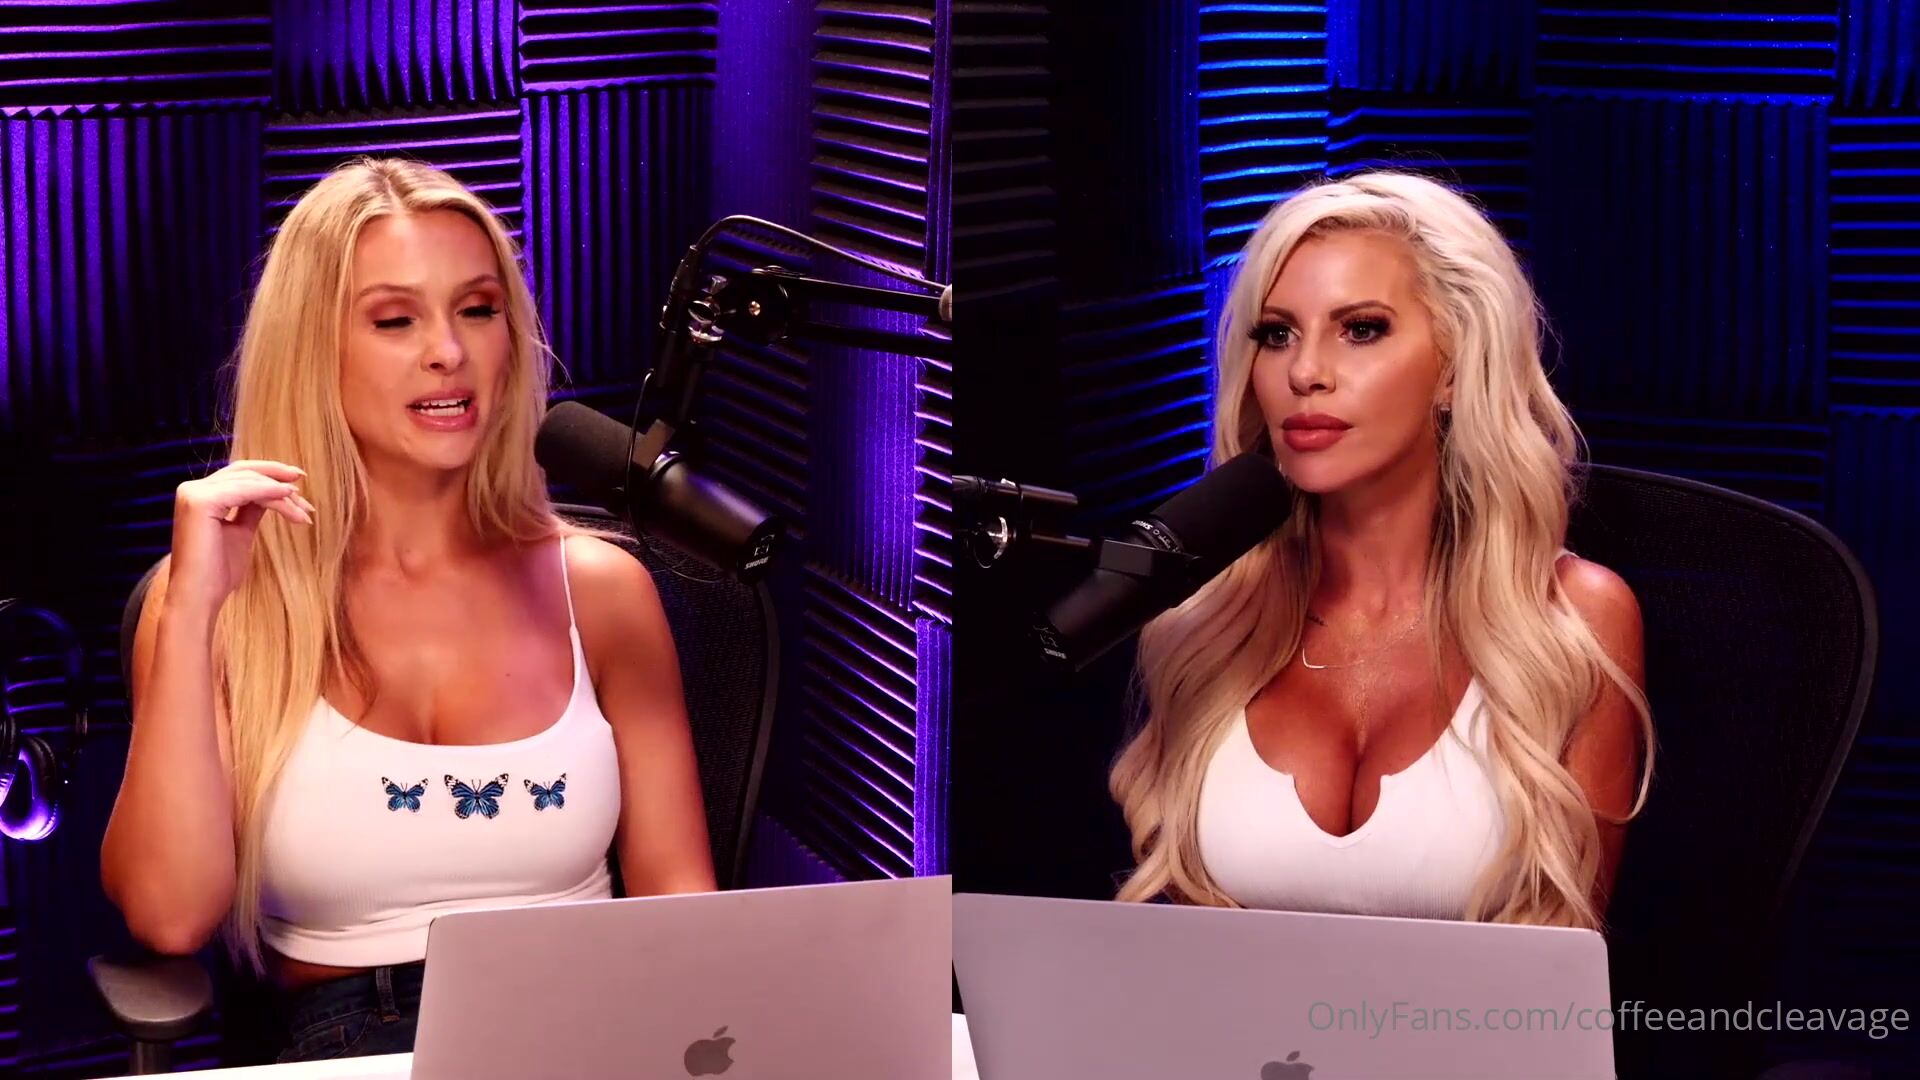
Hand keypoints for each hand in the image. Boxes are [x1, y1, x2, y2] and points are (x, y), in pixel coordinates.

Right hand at [166, 460, 314, 615]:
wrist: (200, 598)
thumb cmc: (218, 572)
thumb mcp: (240, 532)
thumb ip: (251, 509)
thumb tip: (275, 491)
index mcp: (198, 496)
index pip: (237, 476)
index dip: (268, 476)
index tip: (296, 485)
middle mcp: (191, 490)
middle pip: (243, 473)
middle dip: (276, 476)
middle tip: (303, 479)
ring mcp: (193, 494)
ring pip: (249, 483)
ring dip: (281, 493)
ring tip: (305, 509)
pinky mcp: (201, 502)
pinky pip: (246, 491)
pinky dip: (271, 492)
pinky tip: (290, 497)